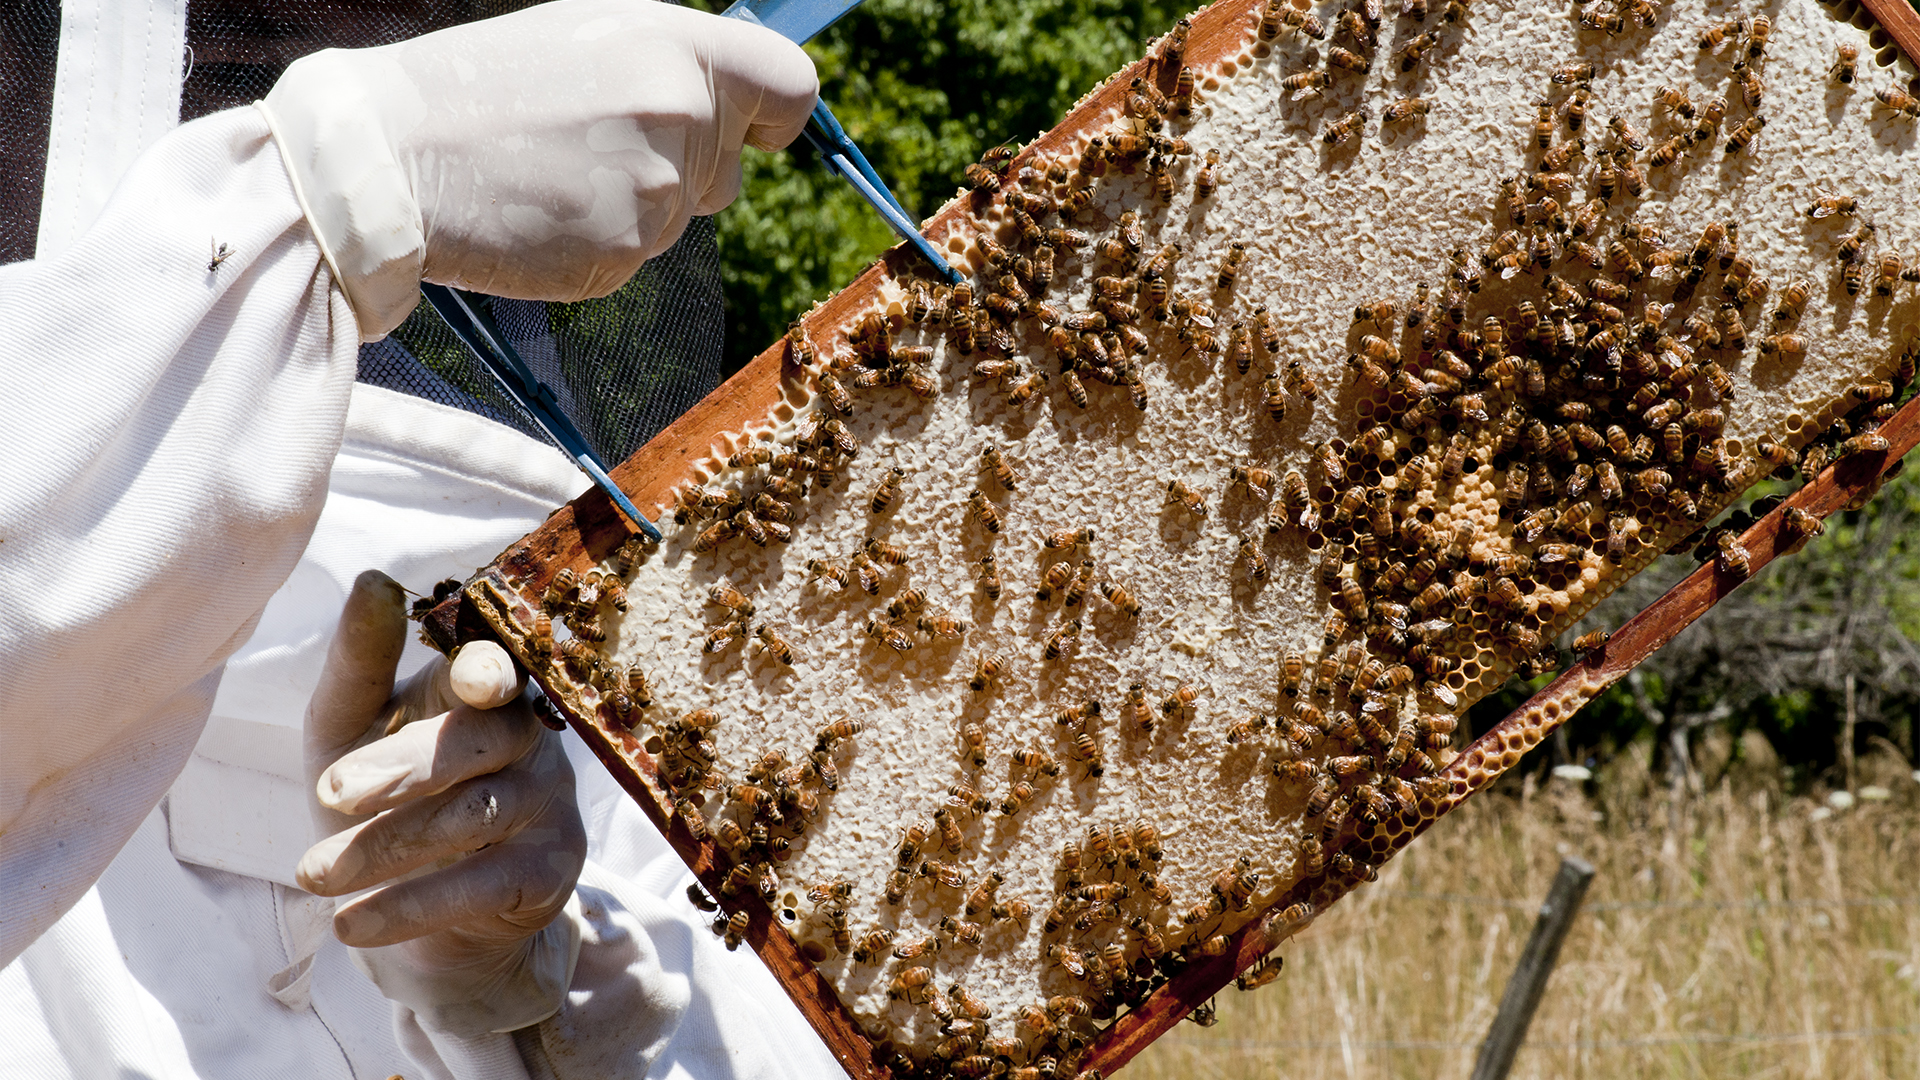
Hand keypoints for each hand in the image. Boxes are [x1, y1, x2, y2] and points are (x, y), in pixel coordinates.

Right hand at [260, 0, 818, 338]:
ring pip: (680, 216)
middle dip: (684, 167)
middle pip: (730, 169)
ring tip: (552, 172)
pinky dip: (599, 243)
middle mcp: (680, 111)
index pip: (791, 87)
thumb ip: (671, 65)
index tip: (756, 129)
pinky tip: (543, 212)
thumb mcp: (586, 37)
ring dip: (633, 206)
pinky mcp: (625, 251)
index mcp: (675, 45)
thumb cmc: (482, 89)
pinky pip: (637, 255)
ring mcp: (657, 188)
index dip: (775, 115)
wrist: (392, 156)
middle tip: (590, 145)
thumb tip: (738, 102)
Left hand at [299, 570, 587, 1036]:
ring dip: (384, 846)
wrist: (418, 908)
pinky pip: (486, 884)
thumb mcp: (351, 729)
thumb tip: (374, 580)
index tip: (471, 680)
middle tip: (329, 791)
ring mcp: (547, 803)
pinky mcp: (551, 871)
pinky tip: (353, 923)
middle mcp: (527, 736)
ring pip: (474, 814)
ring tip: (313, 875)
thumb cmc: (380, 798)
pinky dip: (413, 906)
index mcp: (482, 689)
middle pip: (478, 740)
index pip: (493, 667)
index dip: (487, 671)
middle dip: (403, 767)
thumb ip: (362, 662)